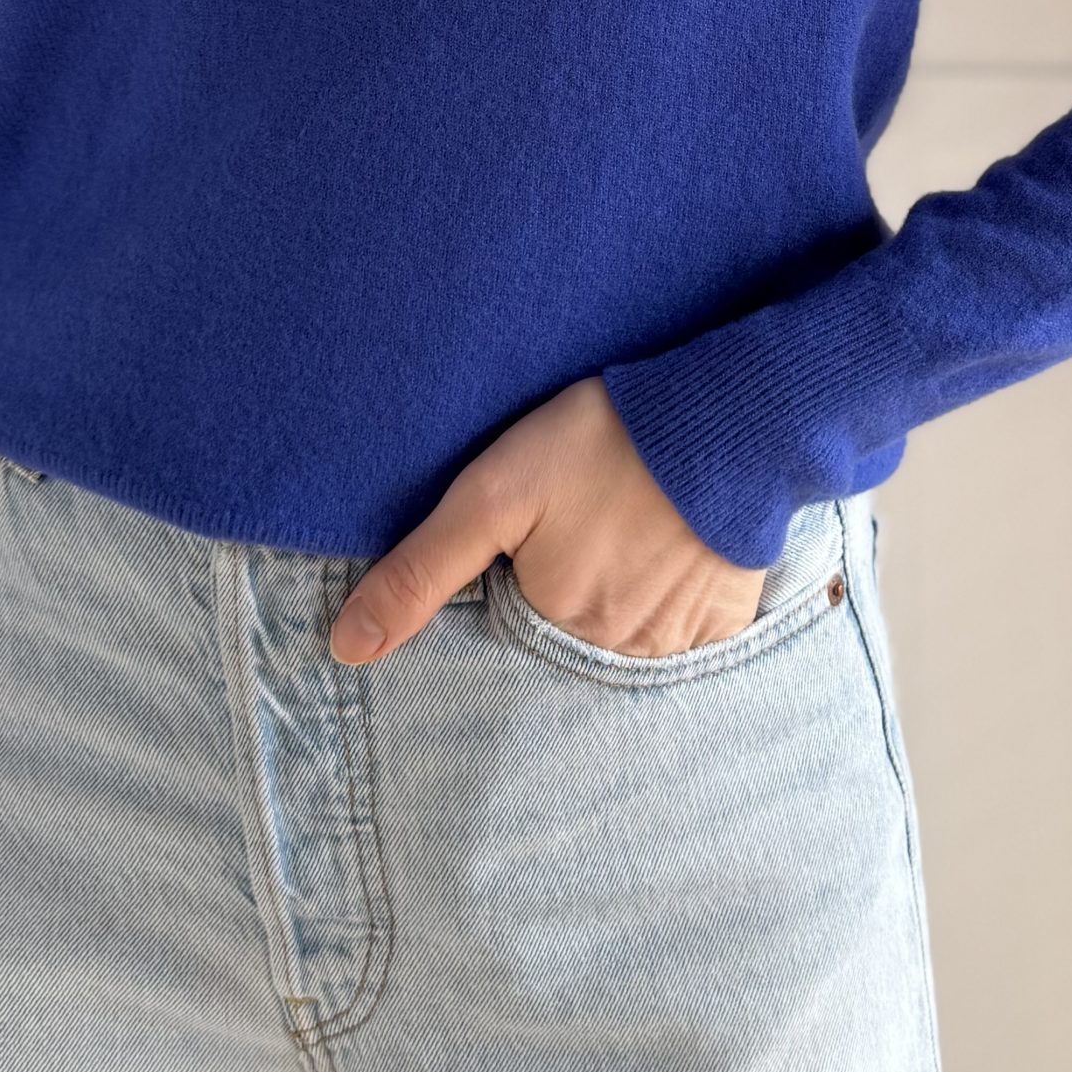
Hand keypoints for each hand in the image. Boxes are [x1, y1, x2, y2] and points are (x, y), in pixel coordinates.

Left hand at [329, 376, 764, 663]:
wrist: (725, 421)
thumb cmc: (601, 444)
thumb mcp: (492, 492)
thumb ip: (421, 570)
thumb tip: (345, 648)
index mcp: (551, 622)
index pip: (513, 622)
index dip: (517, 577)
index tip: (535, 538)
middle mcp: (612, 650)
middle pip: (569, 632)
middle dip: (568, 588)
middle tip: (587, 522)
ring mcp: (674, 642)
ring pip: (626, 637)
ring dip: (621, 595)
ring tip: (626, 528)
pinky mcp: (725, 623)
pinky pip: (687, 636)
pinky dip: (674, 602)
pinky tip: (672, 551)